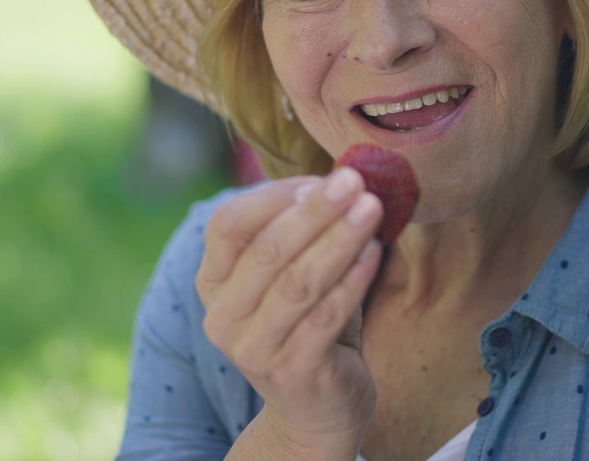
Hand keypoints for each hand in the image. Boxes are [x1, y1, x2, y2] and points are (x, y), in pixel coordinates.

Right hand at [196, 169, 383, 454]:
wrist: (316, 410)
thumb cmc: (309, 326)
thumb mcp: (294, 274)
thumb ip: (305, 233)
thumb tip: (339, 178)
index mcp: (213, 281)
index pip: (228, 223)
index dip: (274, 196)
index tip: (321, 179)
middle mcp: (223, 316)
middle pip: (266, 248)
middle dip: (315, 210)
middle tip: (354, 180)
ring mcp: (253, 348)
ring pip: (298, 281)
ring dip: (339, 239)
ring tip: (372, 208)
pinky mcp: (292, 372)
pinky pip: (325, 316)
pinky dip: (352, 280)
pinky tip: (374, 253)